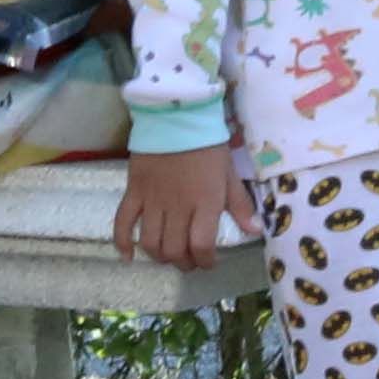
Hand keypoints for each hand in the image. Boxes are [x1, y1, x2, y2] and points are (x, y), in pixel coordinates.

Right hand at [113, 145, 243, 269]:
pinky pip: (123, 222)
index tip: (209, 261)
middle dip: (184, 263)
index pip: (201, 245)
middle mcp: (177, 207)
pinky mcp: (134, 191)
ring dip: (159, 256)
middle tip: (190, 260)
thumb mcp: (229, 174)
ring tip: (168, 255)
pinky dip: (123, 242)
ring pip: (150, 242)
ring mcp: (152, 200)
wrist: (177, 116)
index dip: (205, 260)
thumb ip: (240, 204)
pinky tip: (128, 256)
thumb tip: (255, 231)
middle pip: (174, 250)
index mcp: (205, 203)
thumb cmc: (207, 146)